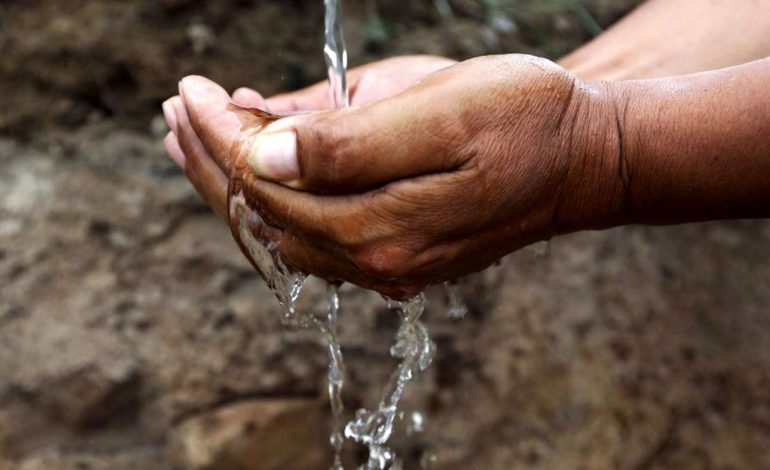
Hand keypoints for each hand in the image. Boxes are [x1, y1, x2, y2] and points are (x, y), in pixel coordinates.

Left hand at [166, 55, 623, 297]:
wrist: (584, 161)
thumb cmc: (525, 120)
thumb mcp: (442, 110)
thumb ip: (351, 141)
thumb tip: (264, 151)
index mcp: (382, 226)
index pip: (268, 182)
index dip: (221, 135)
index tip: (193, 92)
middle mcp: (377, 260)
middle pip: (263, 216)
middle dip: (211, 160)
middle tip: (174, 113)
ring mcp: (386, 266)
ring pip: (282, 231)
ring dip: (232, 184)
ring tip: (192, 141)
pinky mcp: (396, 258)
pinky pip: (311, 236)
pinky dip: (272, 200)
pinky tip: (253, 172)